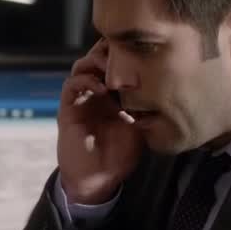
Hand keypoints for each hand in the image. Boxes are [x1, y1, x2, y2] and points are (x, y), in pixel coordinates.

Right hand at [57, 41, 142, 203]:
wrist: (98, 179)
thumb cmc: (120, 156)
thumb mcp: (140, 127)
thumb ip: (145, 107)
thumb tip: (162, 86)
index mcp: (113, 93)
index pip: (115, 62)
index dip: (125, 52)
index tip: (141, 50)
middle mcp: (96, 92)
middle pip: (97, 56)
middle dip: (109, 51)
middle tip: (125, 54)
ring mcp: (81, 98)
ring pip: (82, 65)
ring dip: (96, 61)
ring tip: (112, 68)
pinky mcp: (68, 108)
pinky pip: (71, 85)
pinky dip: (85, 80)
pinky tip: (101, 88)